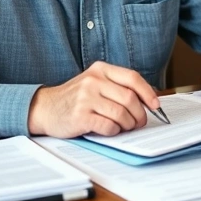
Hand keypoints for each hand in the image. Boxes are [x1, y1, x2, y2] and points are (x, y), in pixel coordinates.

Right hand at [27, 61, 161, 136]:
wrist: (45, 108)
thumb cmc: (75, 98)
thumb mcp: (94, 83)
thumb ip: (117, 86)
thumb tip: (148, 100)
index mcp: (100, 69)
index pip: (132, 78)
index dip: (148, 92)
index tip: (155, 105)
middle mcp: (93, 81)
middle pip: (130, 98)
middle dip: (140, 114)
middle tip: (139, 122)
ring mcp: (86, 98)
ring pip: (121, 113)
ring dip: (128, 124)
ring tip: (124, 126)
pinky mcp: (80, 116)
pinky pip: (108, 126)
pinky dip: (114, 131)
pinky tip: (110, 130)